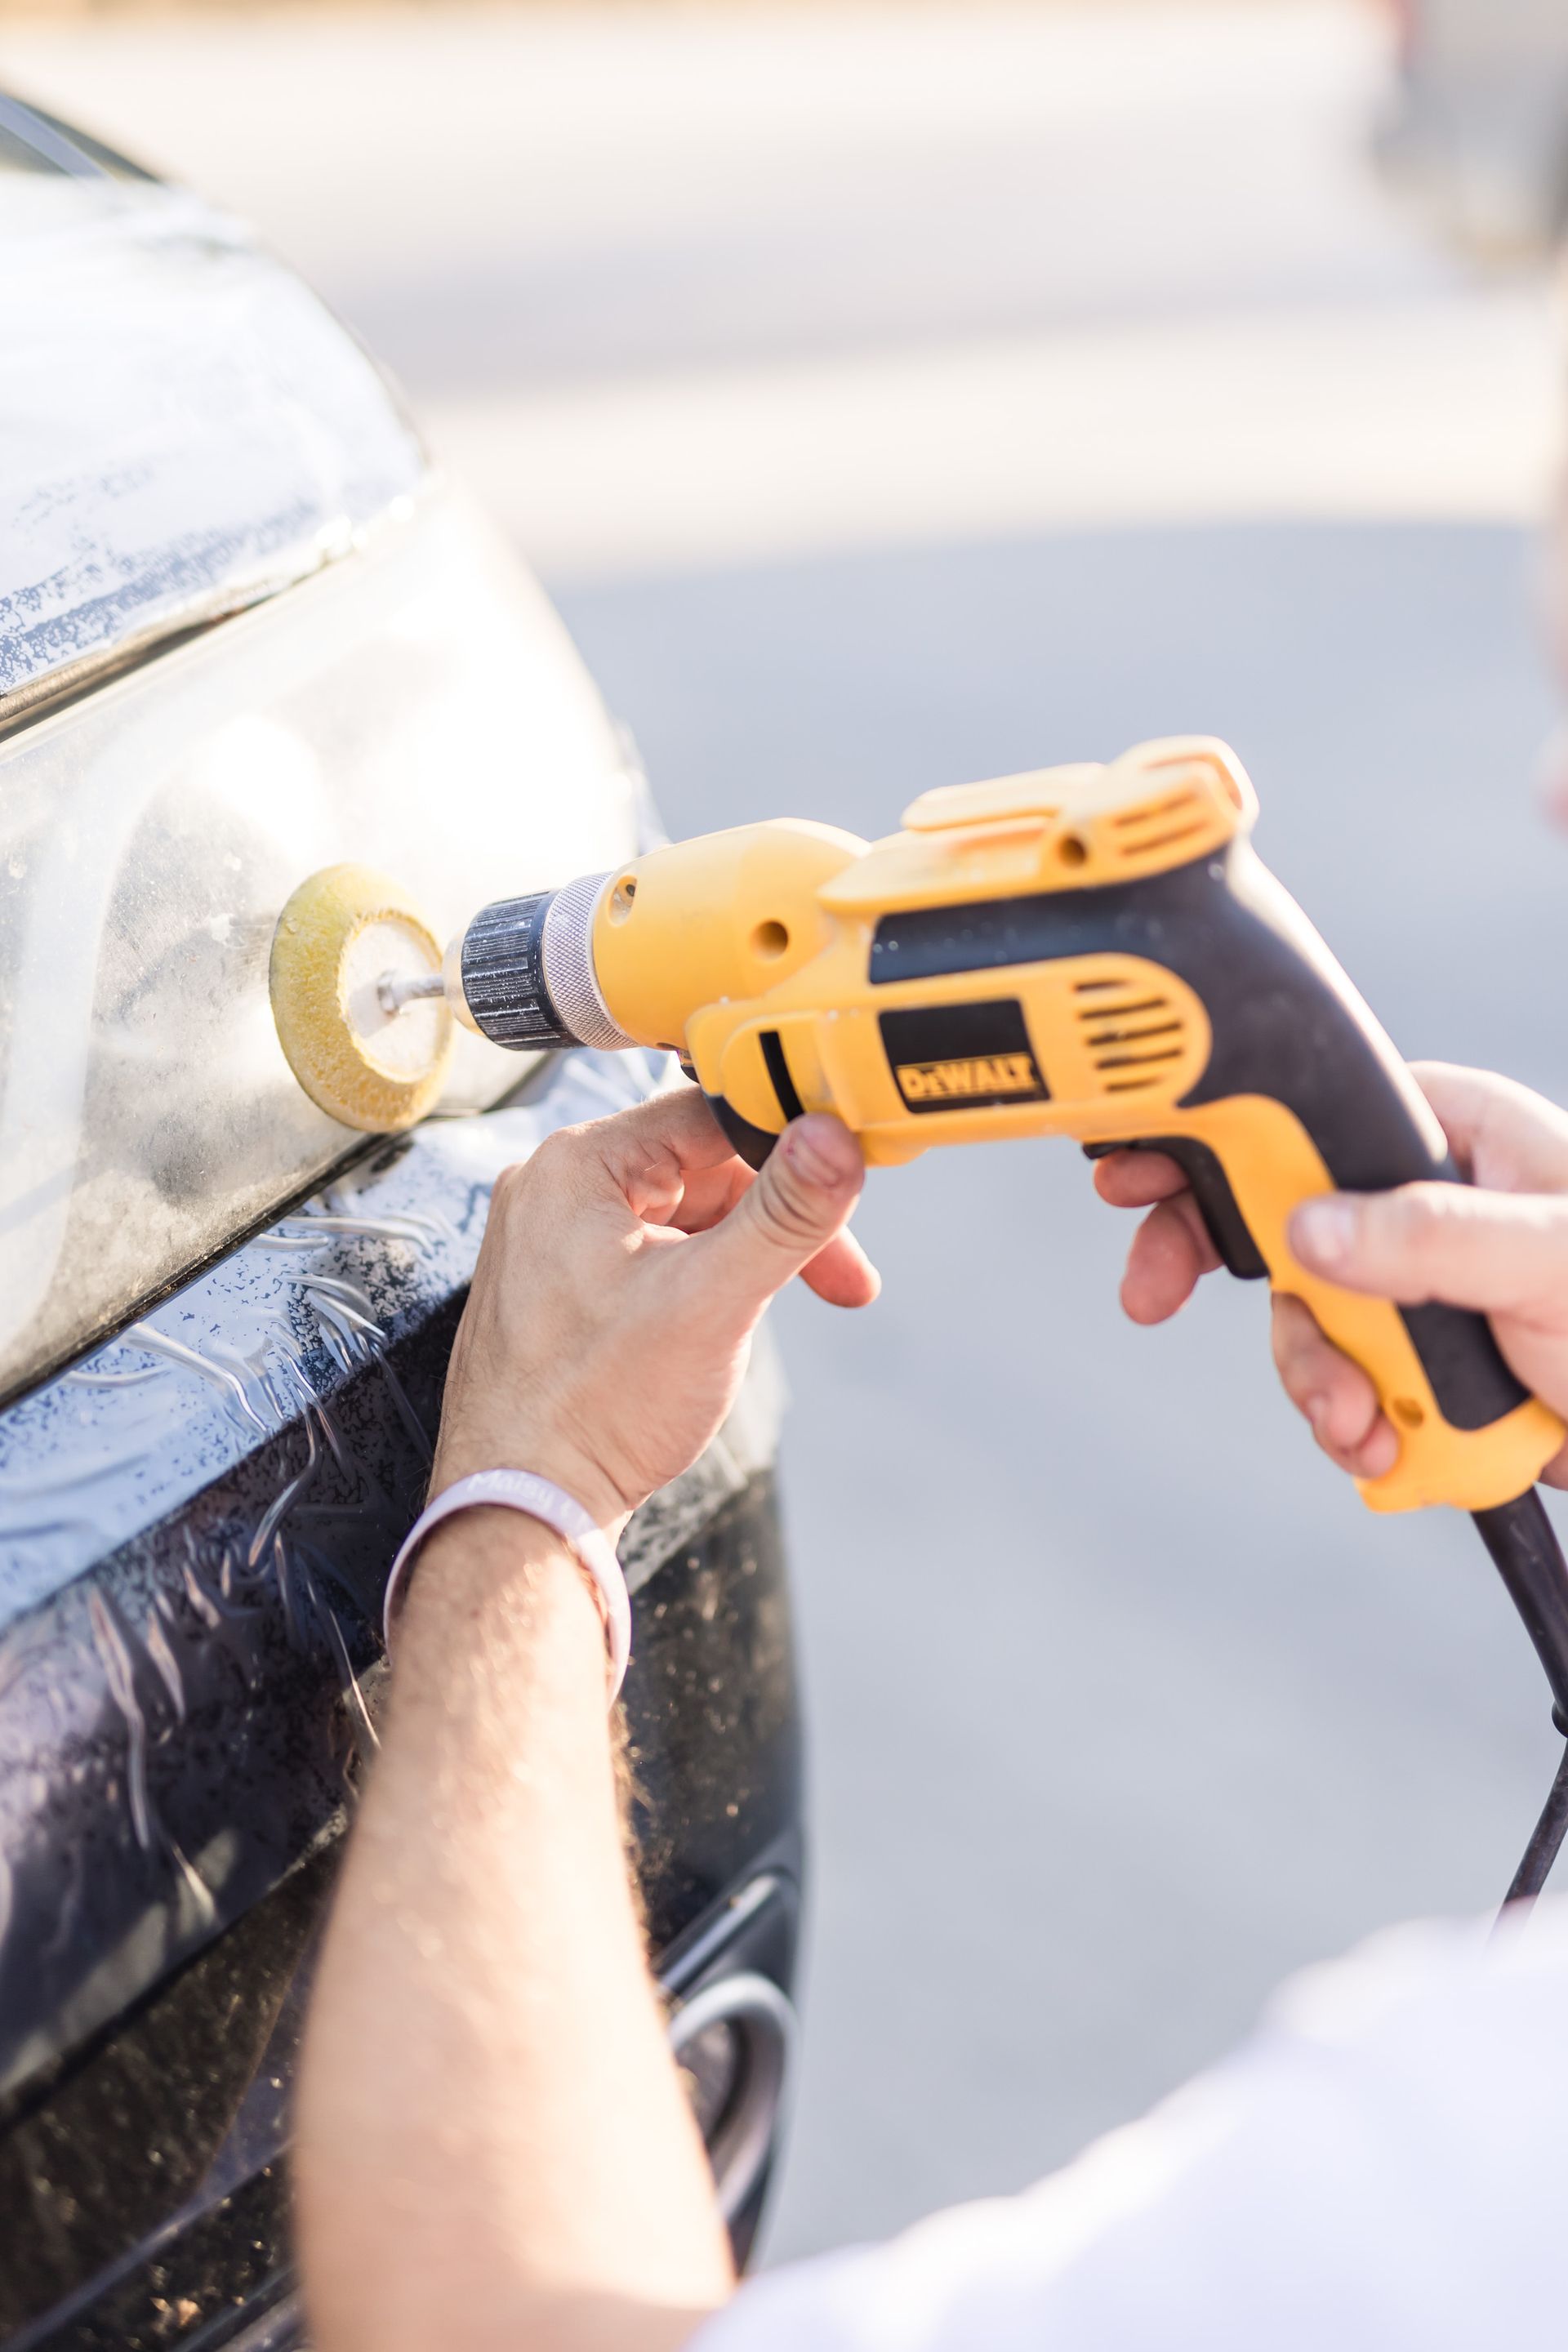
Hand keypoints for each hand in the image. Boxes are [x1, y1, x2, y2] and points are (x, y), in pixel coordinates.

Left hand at [430, 1090, 877, 1529]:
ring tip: (766, 1321)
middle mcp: (555, 1187)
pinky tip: (720, 1331)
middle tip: (841, 1279)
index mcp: (577, 1166)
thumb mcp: (712, 1301)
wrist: (522, 1509)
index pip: (710, 1113)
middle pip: (704, 1167)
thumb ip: (784, 1214)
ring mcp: (553, 1237)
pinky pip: (655, 1253)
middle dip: (777, 1221)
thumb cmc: (593, 1412)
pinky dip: (704, 1281)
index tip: (850, 1178)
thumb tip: (837, 1136)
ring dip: (744, 1257)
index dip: (791, 1146)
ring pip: (685, 1214)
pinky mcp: (562, 1284)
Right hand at [1093, 1062, 1567, 1488]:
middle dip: (1247, 1287)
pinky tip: (1390, 1450)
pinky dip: (1356, 1428)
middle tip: (1154, 1298)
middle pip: (1279, 1224)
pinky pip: (1348, 1387)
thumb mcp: (1548, 1262)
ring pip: (1308, 1323)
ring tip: (1366, 1429)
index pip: (1309, 1115)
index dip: (1215, 1138)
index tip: (1138, 1172)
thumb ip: (1428, 1239)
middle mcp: (1424, 1202)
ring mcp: (1420, 1287)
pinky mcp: (1424, 1365)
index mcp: (1456, 1135)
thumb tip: (1307, 1229)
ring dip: (1319, 1386)